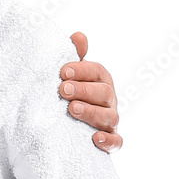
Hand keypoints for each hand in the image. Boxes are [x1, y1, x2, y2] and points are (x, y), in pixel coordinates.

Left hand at [60, 32, 121, 152]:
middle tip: (63, 89)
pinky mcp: (109, 141)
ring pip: (109, 117)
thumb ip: (74, 56)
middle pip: (104, 93)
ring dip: (91, 112)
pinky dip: (108, 141)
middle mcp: (108, 100)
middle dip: (84, 90)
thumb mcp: (69, 75)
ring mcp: (110, 121)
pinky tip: (95, 138)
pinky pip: (116, 143)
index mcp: (100, 81)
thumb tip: (78, 36)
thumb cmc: (69, 94)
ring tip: (72, 109)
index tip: (63, 72)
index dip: (82, 70)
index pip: (97, 72)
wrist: (64, 125)